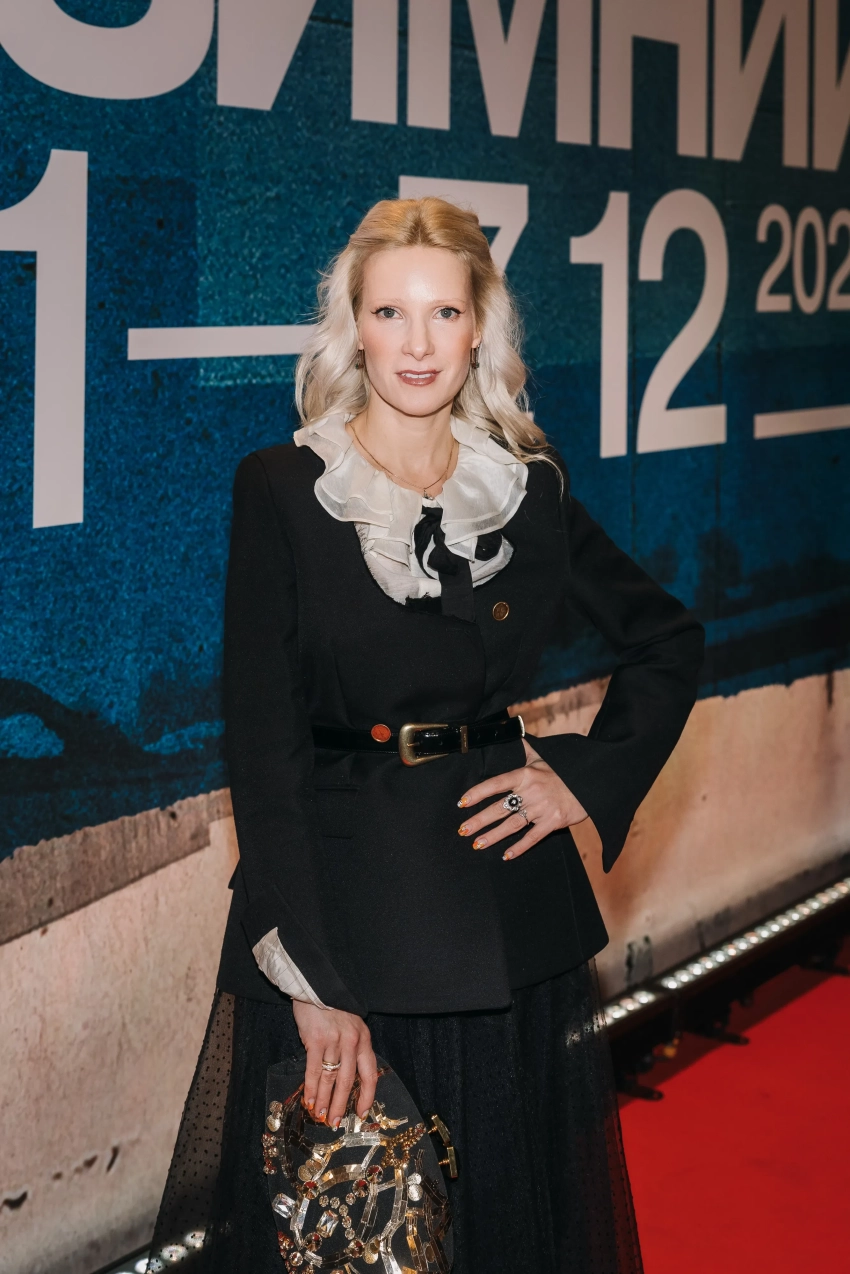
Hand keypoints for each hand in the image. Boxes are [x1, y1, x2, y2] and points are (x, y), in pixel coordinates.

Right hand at [291, 1000, 377, 1127]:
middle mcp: (352, 1042)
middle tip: (335, 1122)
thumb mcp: (351, 1025)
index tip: (361, 1112)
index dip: (366, 1096)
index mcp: (363, 1040)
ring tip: (320, 1115)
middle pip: (348, 1081)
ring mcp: (333, 1041)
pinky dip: (311, 1088)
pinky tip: (309, 1099)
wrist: (317, 986)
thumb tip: (345, 1077)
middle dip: (340, 1104)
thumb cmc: (333, 1008)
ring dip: (324, 1100)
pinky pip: (313, 1070)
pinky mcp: (315, 1040)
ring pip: (330, 1078)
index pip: (370, 1074)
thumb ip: (352, 1047)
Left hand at [457, 738, 587, 859]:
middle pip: (500, 808)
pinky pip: (533, 837)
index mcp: (526, 774)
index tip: (462, 802)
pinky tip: (506, 855)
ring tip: (477, 844)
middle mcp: (531, 791)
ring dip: (493, 836)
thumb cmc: (563, 770)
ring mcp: (542, 808)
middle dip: (479, 820)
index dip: (478, 793)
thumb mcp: (543, 757)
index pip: (496, 783)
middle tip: (462, 830)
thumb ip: (526, 749)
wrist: (591, 782)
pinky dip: (519, 847)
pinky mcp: (554, 822)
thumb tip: (515, 731)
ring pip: (512, 825)